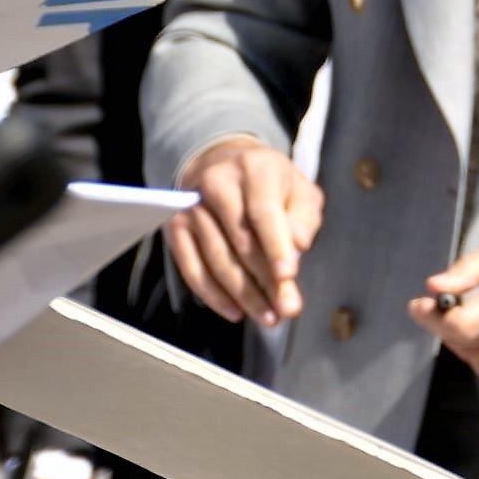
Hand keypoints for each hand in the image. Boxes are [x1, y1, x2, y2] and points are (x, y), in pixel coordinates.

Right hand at [168, 136, 323, 327]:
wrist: (222, 163)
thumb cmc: (269, 183)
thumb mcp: (298, 189)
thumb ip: (304, 216)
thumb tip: (298, 246)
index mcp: (254, 169)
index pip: (263, 211)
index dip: (275, 245)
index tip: (289, 276)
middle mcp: (217, 183)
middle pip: (240, 240)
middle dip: (265, 280)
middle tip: (287, 309)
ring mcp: (191, 206)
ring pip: (217, 258)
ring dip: (243, 294)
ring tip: (268, 316)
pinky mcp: (175, 228)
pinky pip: (192, 269)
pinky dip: (213, 295)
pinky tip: (235, 312)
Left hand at [408, 230, 478, 379]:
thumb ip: (473, 267)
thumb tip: (435, 285)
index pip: (461, 324)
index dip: (432, 317)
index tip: (420, 303)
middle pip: (464, 342)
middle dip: (441, 324)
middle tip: (437, 305)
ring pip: (477, 357)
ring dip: (461, 339)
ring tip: (466, 314)